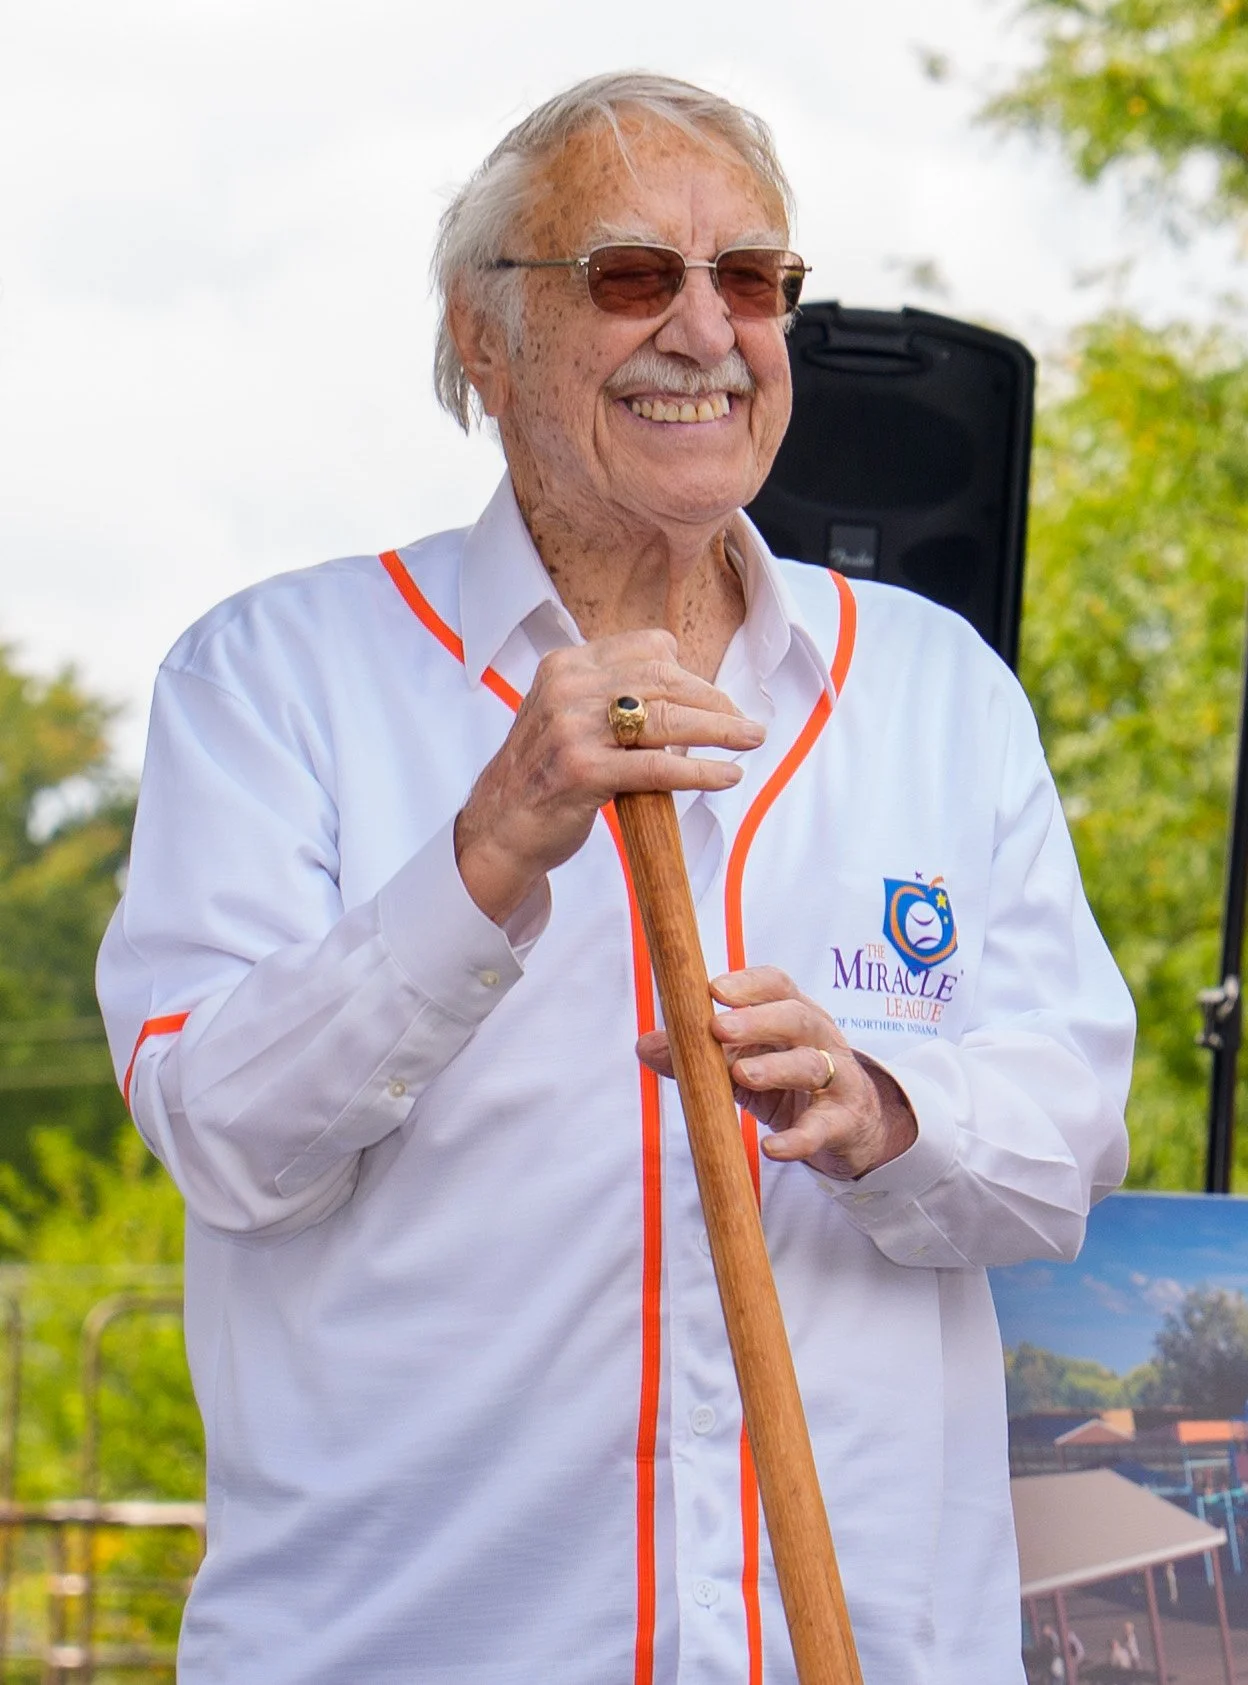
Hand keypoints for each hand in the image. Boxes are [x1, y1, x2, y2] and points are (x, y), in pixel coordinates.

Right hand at [454, 631, 763, 921]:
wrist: (497, 828)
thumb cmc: (543, 775)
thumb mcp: (567, 717)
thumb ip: (612, 697)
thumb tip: (687, 697)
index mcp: (565, 665)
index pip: (646, 649)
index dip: (689, 672)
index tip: (713, 697)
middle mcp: (566, 688)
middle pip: (663, 681)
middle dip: (714, 702)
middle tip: (746, 724)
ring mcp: (572, 729)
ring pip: (665, 720)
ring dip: (720, 730)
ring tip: (752, 740)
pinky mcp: (582, 772)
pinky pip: (657, 767)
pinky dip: (700, 771)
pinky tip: (727, 775)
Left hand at [636, 965, 916, 1180]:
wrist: (851, 1126)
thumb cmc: (787, 1082)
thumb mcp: (743, 1065)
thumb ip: (698, 1057)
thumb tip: (644, 1045)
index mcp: (795, 1014)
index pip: (778, 986)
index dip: (748, 984)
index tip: (714, 988)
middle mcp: (820, 1039)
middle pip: (796, 1018)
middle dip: (758, 1020)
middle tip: (719, 1029)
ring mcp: (837, 1080)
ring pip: (811, 1066)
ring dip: (776, 1068)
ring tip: (741, 1074)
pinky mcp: (843, 1123)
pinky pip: (820, 1129)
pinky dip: (797, 1139)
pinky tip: (770, 1149)